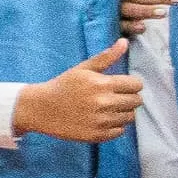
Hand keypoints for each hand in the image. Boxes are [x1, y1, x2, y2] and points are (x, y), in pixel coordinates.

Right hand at [14, 40, 140, 141]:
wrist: (40, 108)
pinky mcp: (97, 135)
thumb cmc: (63, 85)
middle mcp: (104, 103)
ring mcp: (101, 121)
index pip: (136, 85)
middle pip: (136, 101)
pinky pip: (120, 131)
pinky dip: (115, 125)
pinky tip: (102, 118)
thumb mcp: (83, 68)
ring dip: (123, 112)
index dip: (131, 84)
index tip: (121, 85)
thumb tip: (125, 42)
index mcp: (102, 84)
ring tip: (108, 108)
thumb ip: (106, 57)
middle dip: (128, 97)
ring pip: (130, 117)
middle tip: (114, 97)